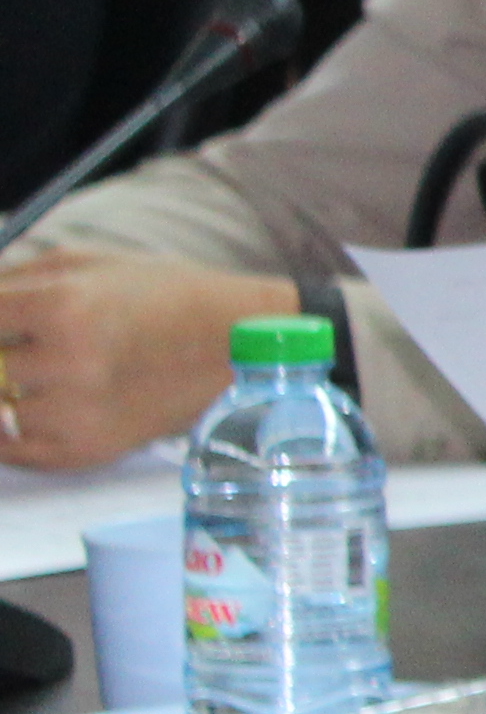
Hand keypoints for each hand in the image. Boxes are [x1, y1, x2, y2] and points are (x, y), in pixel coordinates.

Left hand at [0, 253, 293, 468]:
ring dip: (8, 393)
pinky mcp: (88, 449)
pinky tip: (33, 406)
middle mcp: (68, 362)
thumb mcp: (84, 263)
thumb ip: (10, 279)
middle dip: (5, 356)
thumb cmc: (162, 295)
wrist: (235, 345)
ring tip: (37, 376)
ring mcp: (78, 412)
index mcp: (62, 306)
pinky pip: (13, 450)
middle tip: (23, 351)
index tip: (5, 329)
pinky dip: (9, 432)